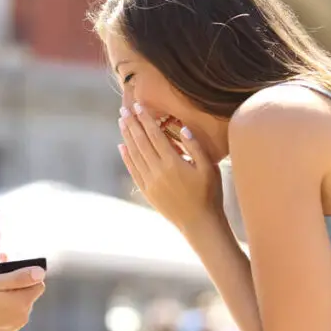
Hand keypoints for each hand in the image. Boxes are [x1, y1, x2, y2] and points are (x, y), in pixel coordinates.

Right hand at [0, 264, 45, 330]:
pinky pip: (12, 311)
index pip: (38, 281)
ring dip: (10, 294)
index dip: (25, 273)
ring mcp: (15, 325)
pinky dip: (4, 305)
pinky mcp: (7, 329)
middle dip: (17, 283)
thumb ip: (17, 277)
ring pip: (20, 301)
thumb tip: (40, 272)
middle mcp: (23, 316)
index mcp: (22, 302)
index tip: (7, 272)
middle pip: (29, 291)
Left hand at [118, 103, 223, 230]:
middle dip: (132, 124)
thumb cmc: (209, 194)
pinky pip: (133, 170)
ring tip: (121, 123)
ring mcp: (150, 182)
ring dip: (126, 137)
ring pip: (134, 155)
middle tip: (124, 110)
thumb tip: (181, 127)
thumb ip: (195, 147)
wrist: (199, 223)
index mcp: (173, 162)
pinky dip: (126, 157)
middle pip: (141, 142)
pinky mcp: (147, 191)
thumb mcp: (209, 168)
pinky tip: (122, 147)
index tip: (138, 106)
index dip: (145, 119)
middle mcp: (158, 171)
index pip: (155, 135)